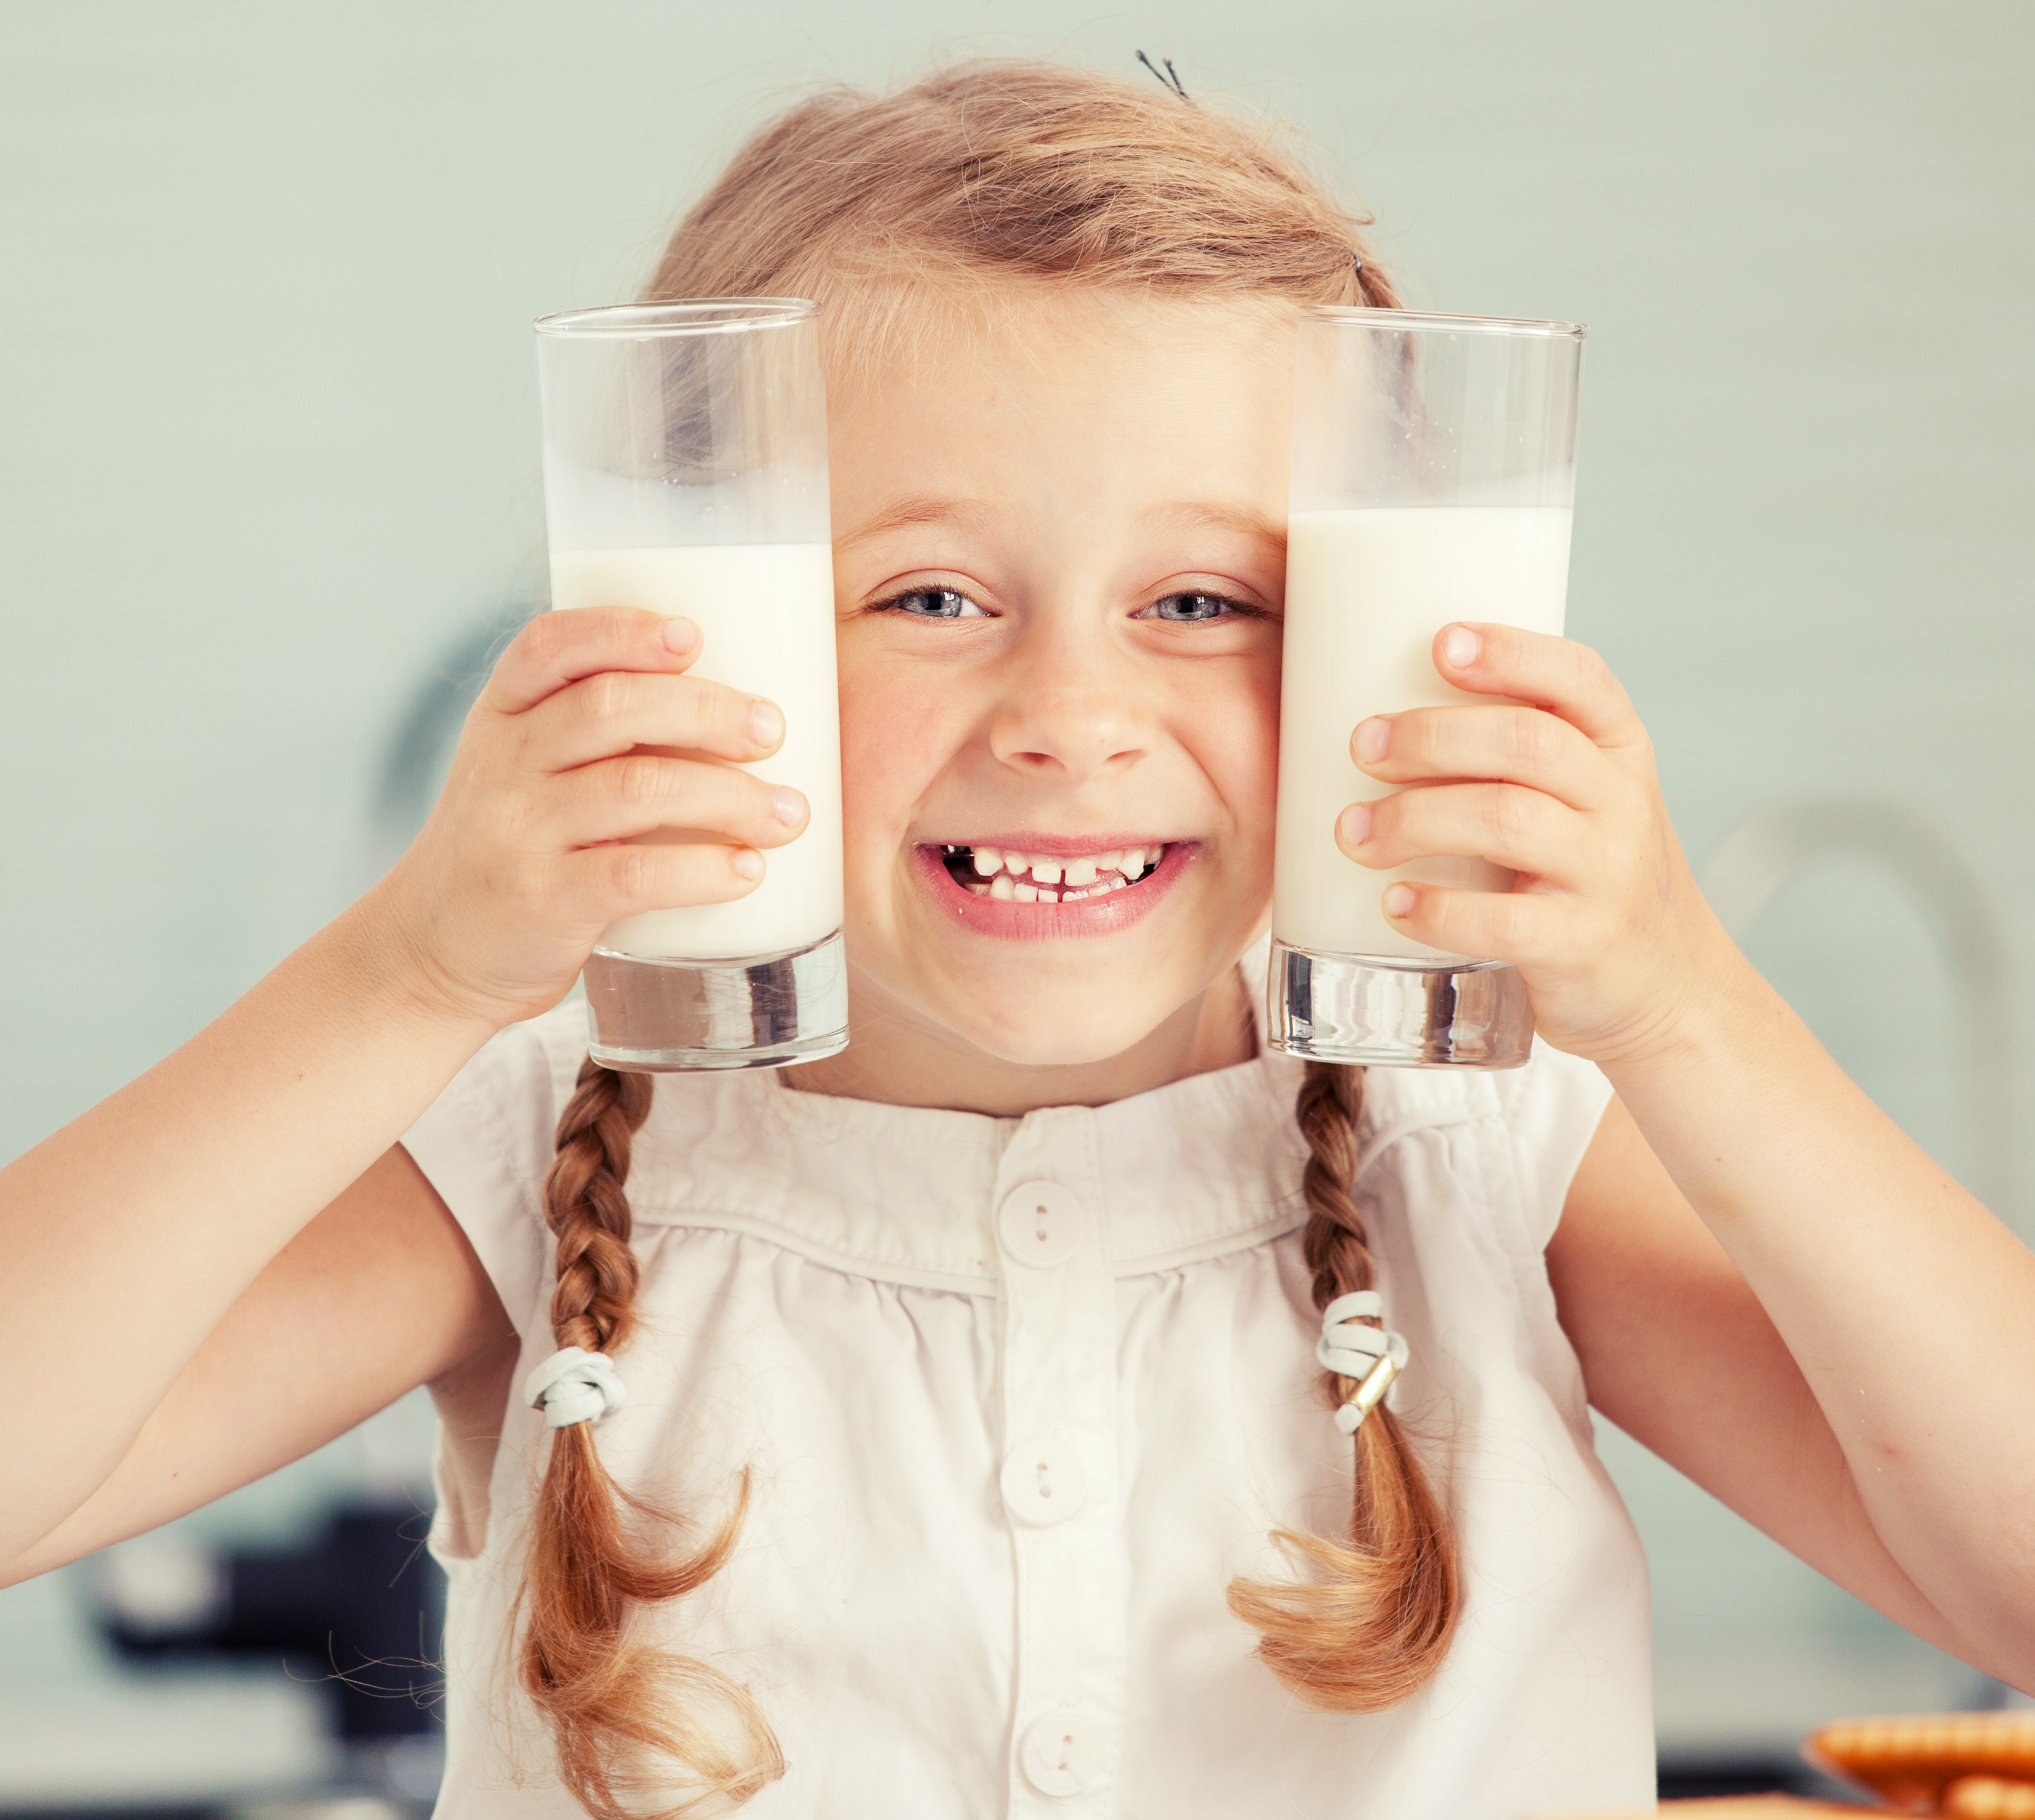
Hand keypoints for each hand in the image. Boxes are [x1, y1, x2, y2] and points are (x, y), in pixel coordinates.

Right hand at [368, 608, 809, 1031]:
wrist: (429, 953)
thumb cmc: (510, 851)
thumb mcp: (521, 772)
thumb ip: (591, 735)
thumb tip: (733, 708)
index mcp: (503, 715)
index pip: (550, 646)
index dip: (622, 631)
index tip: (692, 636)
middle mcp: (504, 763)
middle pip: (611, 709)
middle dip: (706, 711)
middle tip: (771, 729)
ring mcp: (520, 833)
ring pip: (637, 789)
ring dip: (729, 796)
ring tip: (789, 812)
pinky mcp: (543, 902)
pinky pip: (635, 873)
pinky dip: (702, 869)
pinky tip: (748, 870)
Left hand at [1332, 622, 1744, 1063]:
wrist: (1667, 987)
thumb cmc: (1589, 877)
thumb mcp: (1582, 799)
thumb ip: (1516, 755)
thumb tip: (1380, 710)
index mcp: (1618, 751)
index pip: (1579, 679)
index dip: (1510, 653)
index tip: (1439, 641)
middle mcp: (1621, 804)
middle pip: (1525, 742)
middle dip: (1431, 737)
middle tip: (1362, 746)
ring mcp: (1607, 876)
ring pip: (1506, 820)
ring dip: (1414, 819)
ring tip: (1354, 831)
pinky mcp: (1582, 946)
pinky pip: (1503, 920)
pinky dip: (1437, 909)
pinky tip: (1394, 903)